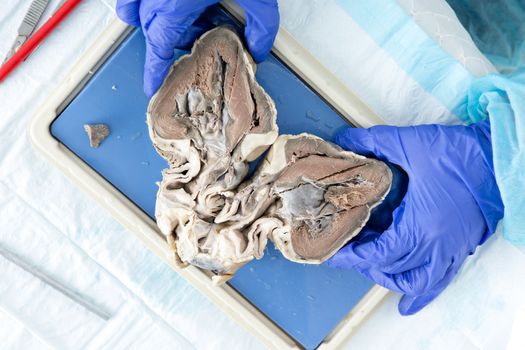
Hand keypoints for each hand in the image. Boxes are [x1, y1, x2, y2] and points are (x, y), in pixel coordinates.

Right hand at [116, 0, 278, 96]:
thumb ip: (261, 28)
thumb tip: (257, 49)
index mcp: (176, 3)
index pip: (158, 47)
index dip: (154, 69)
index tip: (152, 85)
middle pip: (155, 29)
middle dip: (176, 37)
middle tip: (204, 29)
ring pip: (139, 9)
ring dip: (159, 17)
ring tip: (188, 10)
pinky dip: (143, 0)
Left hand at [326, 120, 503, 314]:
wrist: (498, 158)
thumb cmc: (459, 154)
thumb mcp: (410, 144)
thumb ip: (373, 143)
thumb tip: (345, 142)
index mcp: (420, 225)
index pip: (376, 253)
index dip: (352, 256)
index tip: (334, 253)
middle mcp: (435, 245)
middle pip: (391, 268)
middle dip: (363, 264)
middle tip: (346, 253)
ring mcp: (450, 249)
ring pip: (415, 281)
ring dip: (389, 279)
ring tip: (372, 269)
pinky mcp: (460, 247)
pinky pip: (441, 280)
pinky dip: (422, 294)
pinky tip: (408, 303)